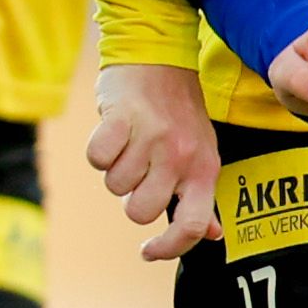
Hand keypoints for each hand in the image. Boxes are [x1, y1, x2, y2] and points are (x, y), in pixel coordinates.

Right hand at [86, 58, 221, 262]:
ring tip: (130, 144)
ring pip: (115, 186)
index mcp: (204, 168)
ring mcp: (152, 137)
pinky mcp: (122, 119)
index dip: (168, 249)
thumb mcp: (202, 152)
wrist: (159, 57)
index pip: (191, 226)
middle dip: (132, 197)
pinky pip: (97, 158)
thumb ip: (202, 196)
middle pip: (140, 211)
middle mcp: (181, 156)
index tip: (147, 251)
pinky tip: (112, 134)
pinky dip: (98, 151)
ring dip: (116, 169)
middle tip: (139, 171)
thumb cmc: (179, 111)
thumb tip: (210, 235)